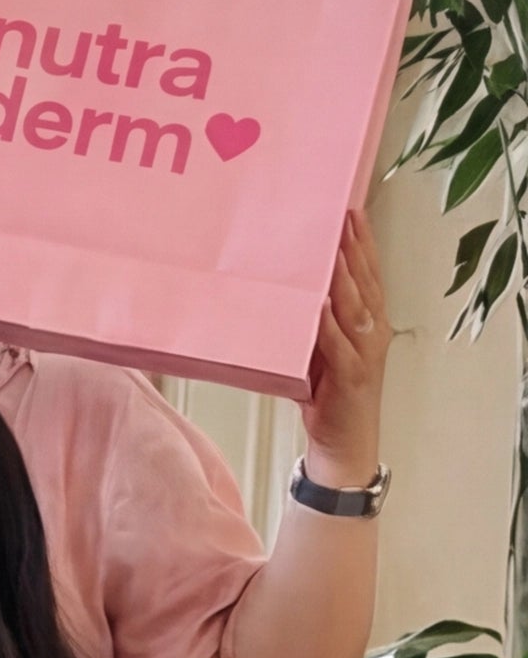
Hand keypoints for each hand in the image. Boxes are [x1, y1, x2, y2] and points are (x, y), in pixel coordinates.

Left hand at [297, 206, 387, 481]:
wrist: (346, 445)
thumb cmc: (330, 396)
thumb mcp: (320, 351)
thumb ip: (312, 323)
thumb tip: (285, 290)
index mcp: (368, 324)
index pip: (369, 275)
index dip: (363, 243)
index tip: (352, 213)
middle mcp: (372, 333)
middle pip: (366, 283)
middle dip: (355, 248)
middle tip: (344, 216)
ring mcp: (364, 354)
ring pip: (356, 307)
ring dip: (345, 277)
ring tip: (334, 247)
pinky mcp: (351, 376)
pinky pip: (338, 345)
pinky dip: (329, 324)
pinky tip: (321, 305)